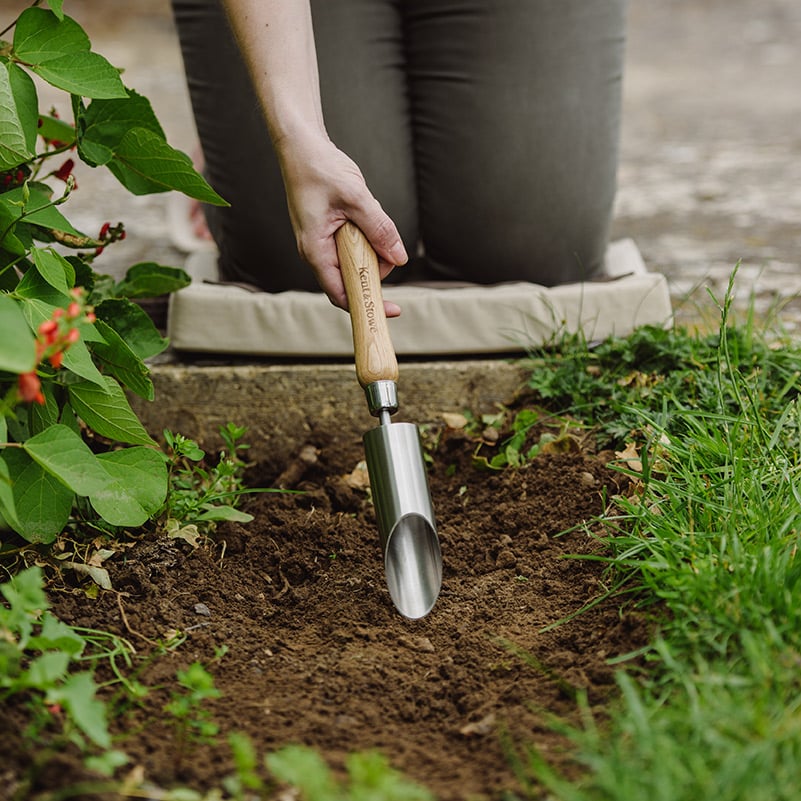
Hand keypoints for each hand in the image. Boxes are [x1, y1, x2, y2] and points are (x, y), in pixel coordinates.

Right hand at [276, 134, 407, 315]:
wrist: (301, 145)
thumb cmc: (320, 169)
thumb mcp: (357, 199)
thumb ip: (379, 229)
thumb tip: (399, 258)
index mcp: (315, 251)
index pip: (342, 294)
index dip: (368, 305)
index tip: (393, 310)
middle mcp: (316, 252)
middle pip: (352, 278)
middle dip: (375, 266)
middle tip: (386, 242)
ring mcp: (322, 242)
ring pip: (355, 260)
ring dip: (371, 244)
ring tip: (367, 213)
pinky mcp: (329, 231)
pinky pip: (353, 244)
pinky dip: (365, 233)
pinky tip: (362, 209)